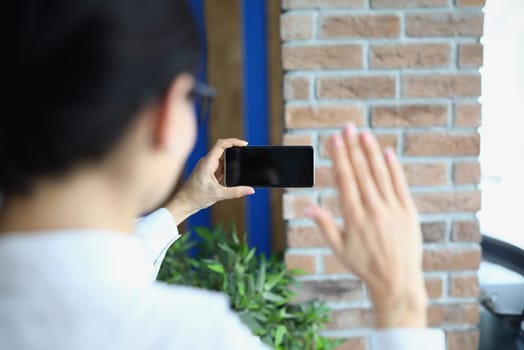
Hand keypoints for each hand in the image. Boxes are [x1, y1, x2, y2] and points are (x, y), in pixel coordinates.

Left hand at [167, 138, 254, 224]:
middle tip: (246, 152)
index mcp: (207, 163)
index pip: (221, 144)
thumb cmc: (195, 197)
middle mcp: (206, 162)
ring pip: (221, 157)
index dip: (234, 141)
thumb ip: (236, 192)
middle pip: (222, 148)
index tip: (245, 144)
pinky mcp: (208, 172)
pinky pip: (220, 165)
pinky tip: (233, 171)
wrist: (183, 203)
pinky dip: (228, 166)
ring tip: (242, 161)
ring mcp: (207, 166)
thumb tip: (250, 190)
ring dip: (231, 158)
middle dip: (235, 149)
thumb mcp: (218, 195)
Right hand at [304, 123, 426, 327]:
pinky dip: (393, 168)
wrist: (397, 282)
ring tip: (364, 134)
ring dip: (371, 152)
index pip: (345, 180)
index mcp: (354, 217)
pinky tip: (387, 152)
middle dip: (353, 147)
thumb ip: (324, 225)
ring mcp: (393, 210)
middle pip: (361, 172)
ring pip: (380, 174)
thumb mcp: (339, 249)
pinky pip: (400, 185)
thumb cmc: (364, 265)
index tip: (334, 140)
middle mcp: (373, 210)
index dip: (339, 157)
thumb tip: (305, 206)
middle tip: (347, 127)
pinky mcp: (408, 212)